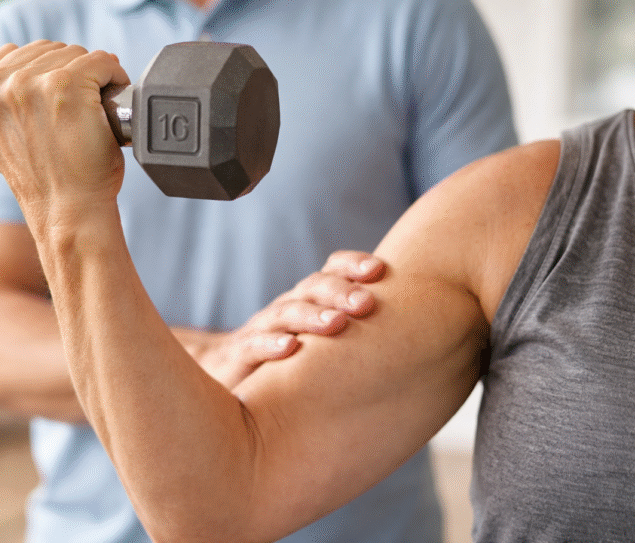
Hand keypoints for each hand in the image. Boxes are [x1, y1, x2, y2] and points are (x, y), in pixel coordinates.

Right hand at [0, 41, 130, 220]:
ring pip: (75, 54)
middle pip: (46, 51)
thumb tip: (39, 60)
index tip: (50, 109)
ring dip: (91, 79)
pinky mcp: (66, 84)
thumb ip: (2, 96)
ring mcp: (28, 83)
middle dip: (67, 76)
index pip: (14, 55)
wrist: (67, 210)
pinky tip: (107, 109)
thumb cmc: (43, 178)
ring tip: (88, 115)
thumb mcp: (0, 134)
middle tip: (73, 115)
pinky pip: (102, 61)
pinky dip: (114, 80)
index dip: (41, 80)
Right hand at [181, 251, 384, 389]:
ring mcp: (261, 331)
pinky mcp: (239, 357)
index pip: (330, 271)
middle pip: (311, 288)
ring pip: (286, 314)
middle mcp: (286, 309)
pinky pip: (254, 347)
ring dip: (312, 316)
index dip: (352, 266)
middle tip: (366, 303)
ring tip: (335, 324)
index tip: (378, 270)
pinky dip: (271, 345)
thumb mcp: (322, 342)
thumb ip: (360, 333)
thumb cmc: (287, 360)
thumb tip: (418, 339)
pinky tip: (290, 348)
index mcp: (307, 301)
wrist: (225, 378)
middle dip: (339, 292)